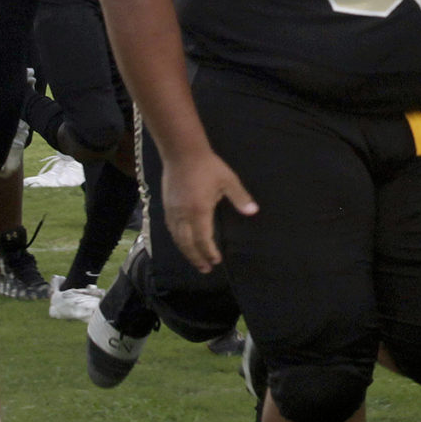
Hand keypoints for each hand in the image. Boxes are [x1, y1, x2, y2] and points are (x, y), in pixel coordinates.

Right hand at [159, 147, 257, 272]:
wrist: (182, 152)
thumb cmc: (208, 166)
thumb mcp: (228, 180)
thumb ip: (240, 198)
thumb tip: (253, 211)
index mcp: (199, 211)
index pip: (203, 240)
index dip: (209, 253)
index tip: (216, 261)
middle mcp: (183, 214)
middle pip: (187, 244)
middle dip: (196, 258)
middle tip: (205, 269)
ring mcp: (173, 210)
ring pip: (177, 238)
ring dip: (186, 252)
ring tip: (194, 260)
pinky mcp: (167, 205)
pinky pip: (171, 228)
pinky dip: (177, 240)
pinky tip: (182, 242)